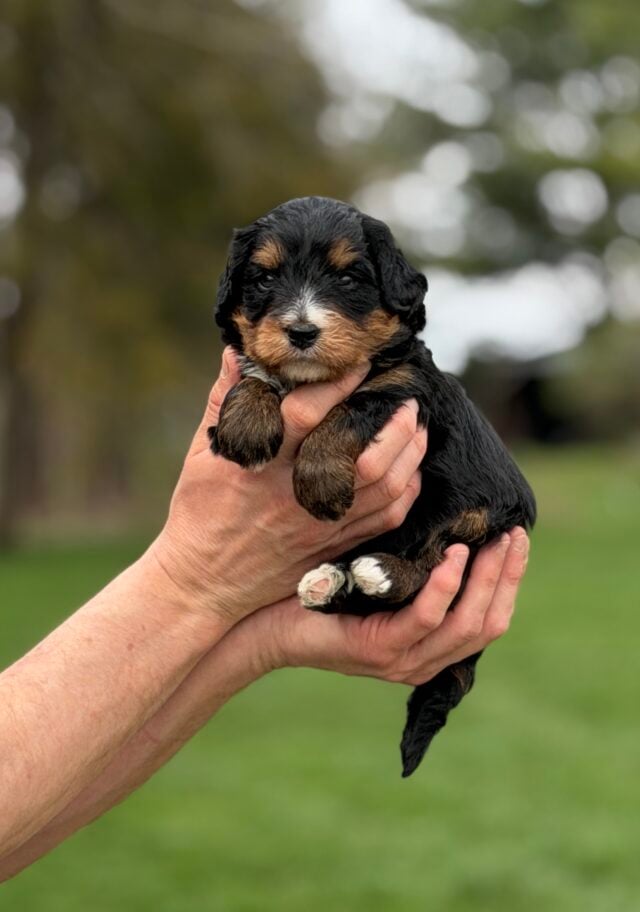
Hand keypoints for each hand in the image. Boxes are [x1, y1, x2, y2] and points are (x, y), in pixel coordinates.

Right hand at [150, 348, 426, 624]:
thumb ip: (223, 401)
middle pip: (362, 457)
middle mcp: (295, 496)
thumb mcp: (203, 453)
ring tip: (416, 427)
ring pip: (383, 488)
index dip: (337, 385)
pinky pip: (384, 520)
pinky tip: (410, 471)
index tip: (360, 365)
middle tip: (408, 399)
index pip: (305, 416)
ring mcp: (319, 525)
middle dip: (393, 424)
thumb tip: (235, 352)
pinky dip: (406, 492)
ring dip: (409, 454)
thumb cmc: (199, 511)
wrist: (204, 583)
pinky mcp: (332, 547)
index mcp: (260, 466)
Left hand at [251, 528, 529, 683]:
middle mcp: (422, 661)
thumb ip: (416, 562)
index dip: (509, 580)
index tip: (517, 537)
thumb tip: (450, 517)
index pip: (490, 620)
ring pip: (465, 623)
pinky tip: (453, 554)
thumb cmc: (322, 591)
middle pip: (488, 623)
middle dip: (507, 577)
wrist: (265, 620)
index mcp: (428, 646)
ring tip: (492, 539)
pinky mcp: (377, 650)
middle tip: (513, 533)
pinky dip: (446, 585)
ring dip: (485, 579)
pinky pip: (425, 618)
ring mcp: (401, 660)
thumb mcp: (380, 575)